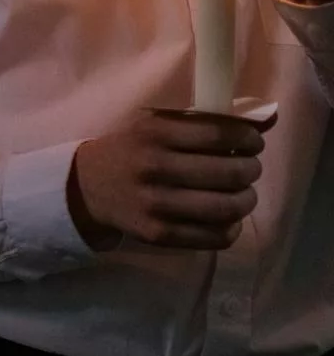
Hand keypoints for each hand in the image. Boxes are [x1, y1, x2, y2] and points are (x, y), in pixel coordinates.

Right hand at [68, 109, 270, 249]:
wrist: (87, 187)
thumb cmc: (131, 150)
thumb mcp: (158, 125)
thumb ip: (208, 122)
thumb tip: (268, 119)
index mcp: (155, 134)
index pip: (220, 135)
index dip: (248, 139)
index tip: (252, 143)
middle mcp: (155, 168)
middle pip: (230, 172)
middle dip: (251, 169)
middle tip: (247, 168)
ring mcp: (156, 205)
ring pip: (227, 207)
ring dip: (246, 199)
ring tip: (241, 193)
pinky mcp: (159, 234)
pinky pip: (215, 237)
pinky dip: (231, 227)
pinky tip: (225, 217)